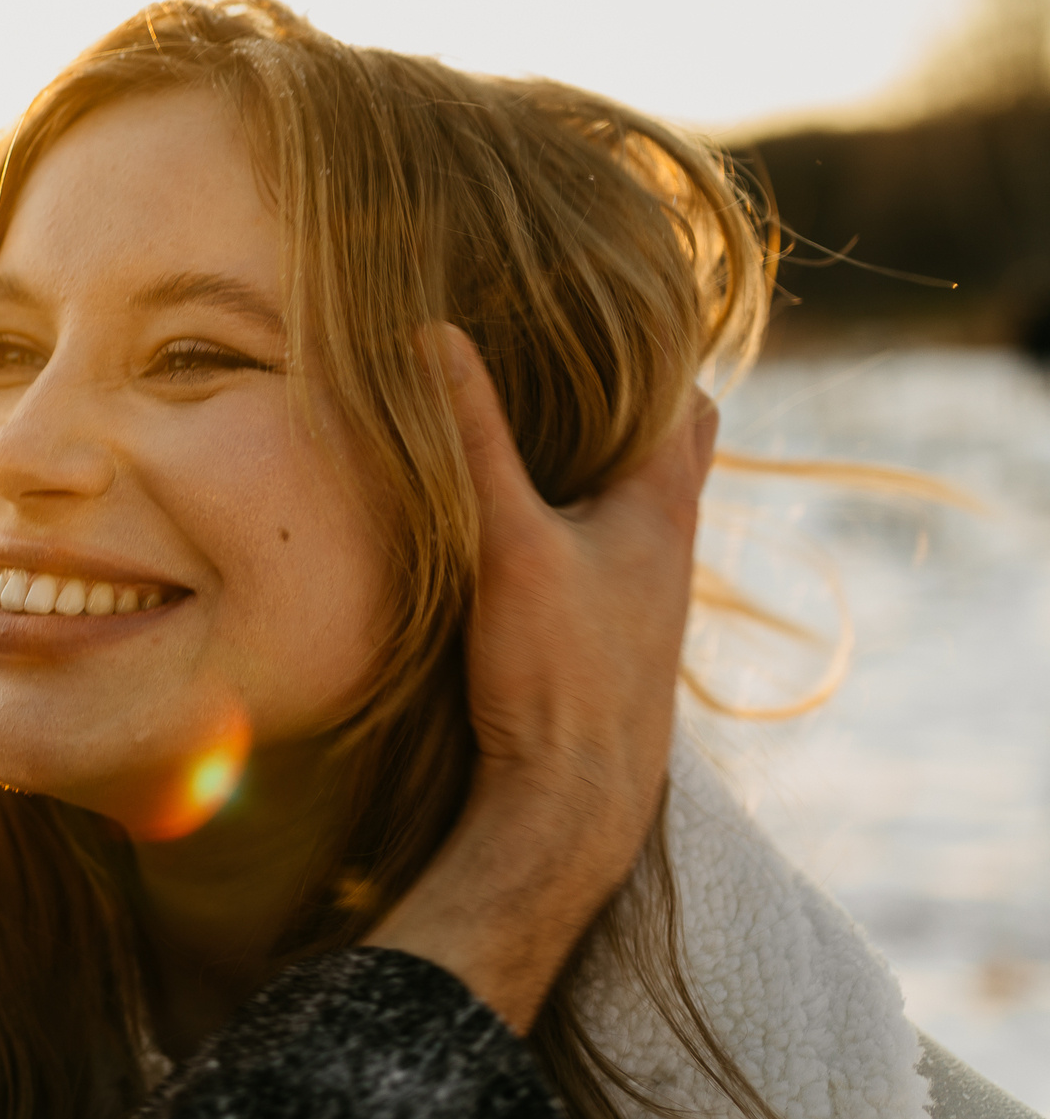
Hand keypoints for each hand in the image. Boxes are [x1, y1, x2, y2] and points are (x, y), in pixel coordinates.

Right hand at [367, 325, 717, 1031]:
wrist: (572, 806)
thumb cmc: (553, 672)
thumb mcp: (505, 542)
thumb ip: (472, 438)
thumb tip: (434, 335)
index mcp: (664, 506)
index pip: (684, 394)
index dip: (644, 347)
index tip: (583, 312)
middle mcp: (672, 544)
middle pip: (671, 443)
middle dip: (626, 397)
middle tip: (556, 361)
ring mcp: (648, 594)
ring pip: (637, 499)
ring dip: (597, 461)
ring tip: (532, 427)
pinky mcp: (614, 633)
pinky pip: (608, 548)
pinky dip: (577, 516)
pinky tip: (518, 525)